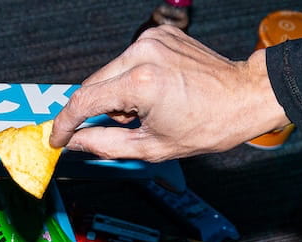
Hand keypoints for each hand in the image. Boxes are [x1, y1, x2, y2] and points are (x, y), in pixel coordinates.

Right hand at [50, 25, 290, 160]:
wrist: (244, 97)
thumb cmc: (207, 124)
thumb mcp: (150, 147)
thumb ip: (103, 145)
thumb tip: (73, 143)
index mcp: (140, 84)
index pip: (83, 102)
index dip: (64, 124)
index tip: (56, 138)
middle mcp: (142, 54)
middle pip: (93, 85)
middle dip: (97, 110)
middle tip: (119, 125)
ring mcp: (152, 41)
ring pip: (109, 72)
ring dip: (115, 94)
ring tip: (145, 108)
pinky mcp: (160, 35)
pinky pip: (127, 60)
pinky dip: (130, 78)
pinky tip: (153, 90)